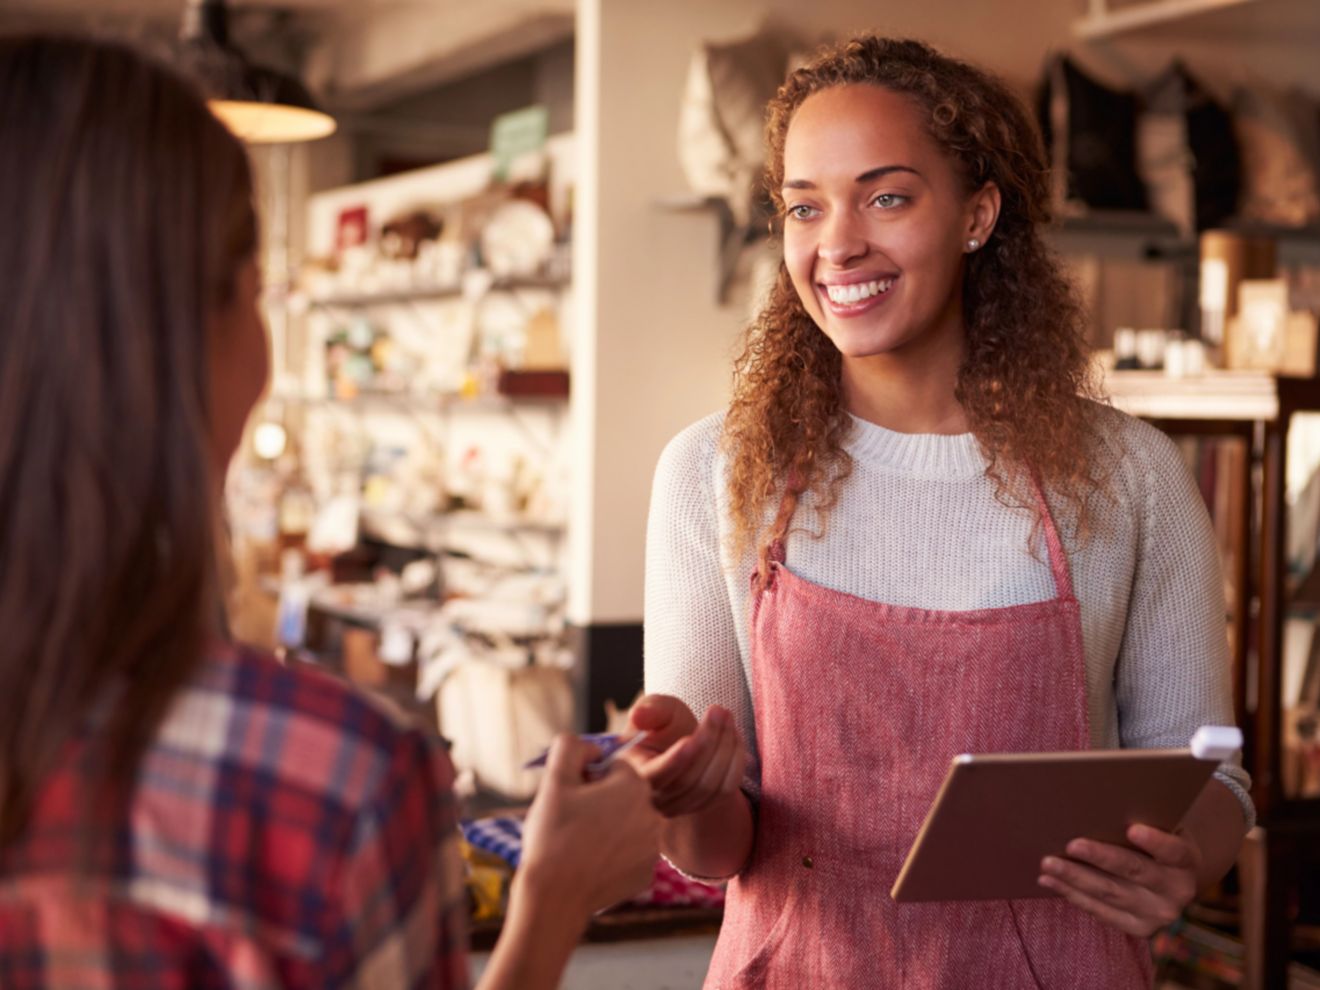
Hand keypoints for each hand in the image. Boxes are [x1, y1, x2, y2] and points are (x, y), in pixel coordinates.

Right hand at [518, 734, 660, 916]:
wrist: (553, 898)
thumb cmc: (552, 836)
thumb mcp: (554, 780)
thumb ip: (571, 747)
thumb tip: (590, 746)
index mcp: (634, 785)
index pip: (613, 768)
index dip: (587, 780)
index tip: (571, 798)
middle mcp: (653, 814)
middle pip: (623, 795)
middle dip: (600, 802)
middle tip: (572, 822)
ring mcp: (652, 848)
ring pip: (626, 825)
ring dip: (608, 828)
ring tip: (578, 844)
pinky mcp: (645, 875)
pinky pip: (628, 855)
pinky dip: (612, 857)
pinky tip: (590, 865)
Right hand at [626, 694, 747, 817]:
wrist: (680, 741)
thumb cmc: (663, 725)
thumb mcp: (656, 710)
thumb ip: (649, 710)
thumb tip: (638, 716)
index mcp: (634, 773)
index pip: (654, 776)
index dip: (674, 760)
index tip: (690, 738)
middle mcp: (654, 798)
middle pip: (688, 780)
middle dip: (708, 742)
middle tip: (719, 710)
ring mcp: (679, 806)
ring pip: (710, 786)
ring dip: (725, 748)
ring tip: (727, 716)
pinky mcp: (703, 806)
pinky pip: (726, 789)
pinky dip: (735, 761)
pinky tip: (734, 735)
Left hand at [1037, 824, 1202, 935]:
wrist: (1171, 878)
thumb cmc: (1155, 838)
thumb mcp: (1160, 825)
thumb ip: (1141, 817)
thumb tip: (1098, 802)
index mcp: (1186, 860)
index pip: (1173, 850)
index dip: (1154, 841)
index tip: (1133, 829)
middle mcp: (1177, 891)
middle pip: (1134, 871)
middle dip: (1099, 857)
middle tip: (1071, 844)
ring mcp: (1158, 914)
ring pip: (1111, 893)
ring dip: (1075, 878)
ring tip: (1048, 863)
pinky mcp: (1140, 928)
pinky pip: (1102, 912)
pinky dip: (1073, 895)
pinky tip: (1050, 881)